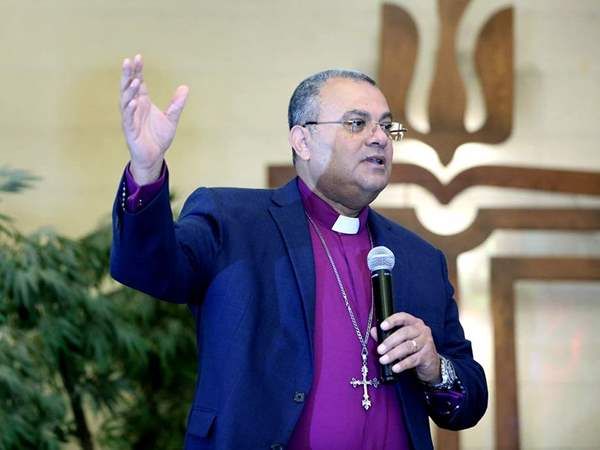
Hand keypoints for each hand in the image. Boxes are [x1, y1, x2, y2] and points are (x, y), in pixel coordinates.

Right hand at [120, 54, 188, 183]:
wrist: (154, 156)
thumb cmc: (158, 138)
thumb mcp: (172, 118)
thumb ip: (177, 103)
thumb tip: (185, 87)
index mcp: (143, 102)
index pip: (138, 82)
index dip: (137, 70)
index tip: (138, 57)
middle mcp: (135, 108)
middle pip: (128, 88)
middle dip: (127, 74)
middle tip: (128, 61)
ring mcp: (130, 119)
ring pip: (126, 101)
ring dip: (129, 91)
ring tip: (134, 80)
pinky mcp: (130, 131)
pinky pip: (128, 118)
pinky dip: (130, 110)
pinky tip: (133, 101)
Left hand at [370, 312, 440, 383]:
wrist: (431, 363)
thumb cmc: (413, 348)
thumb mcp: (400, 340)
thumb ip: (386, 334)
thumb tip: (374, 331)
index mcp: (414, 322)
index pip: (403, 317)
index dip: (392, 321)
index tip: (382, 326)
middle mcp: (421, 330)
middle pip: (404, 333)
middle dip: (390, 342)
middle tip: (379, 350)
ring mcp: (426, 342)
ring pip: (408, 347)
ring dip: (394, 354)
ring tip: (383, 360)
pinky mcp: (428, 355)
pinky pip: (413, 359)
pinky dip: (402, 364)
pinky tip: (395, 367)